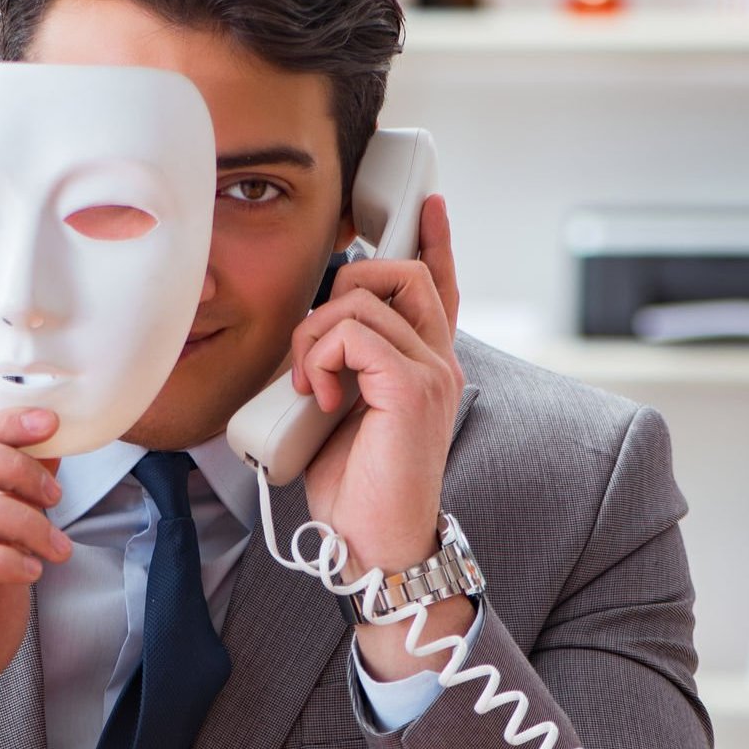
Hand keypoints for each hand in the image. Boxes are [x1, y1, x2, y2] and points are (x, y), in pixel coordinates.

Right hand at [0, 405, 71, 748]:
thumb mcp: (3, 562)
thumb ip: (17, 513)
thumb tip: (51, 455)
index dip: (4, 424)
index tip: (52, 423)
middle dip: (13, 464)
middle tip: (58, 494)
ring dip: (20, 520)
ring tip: (56, 548)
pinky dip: (1, 559)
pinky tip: (30, 574)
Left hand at [287, 192, 465, 572]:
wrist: (373, 544)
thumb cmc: (355, 490)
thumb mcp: (343, 412)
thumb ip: (344, 367)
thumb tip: (312, 336)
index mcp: (427, 366)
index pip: (440, 288)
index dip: (435, 242)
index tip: (429, 204)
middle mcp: (439, 363)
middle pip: (401, 272)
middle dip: (342, 285)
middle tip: (313, 346)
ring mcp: (431, 372)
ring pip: (363, 298)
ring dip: (314, 336)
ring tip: (308, 385)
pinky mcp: (412, 388)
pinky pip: (353, 333)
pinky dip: (320, 359)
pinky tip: (318, 398)